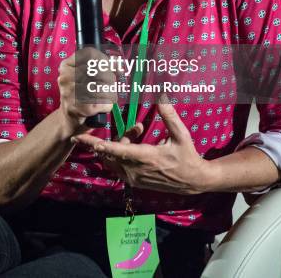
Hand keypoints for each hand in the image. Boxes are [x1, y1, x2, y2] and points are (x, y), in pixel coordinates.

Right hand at [58, 47, 115, 133]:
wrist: (68, 119)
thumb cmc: (79, 94)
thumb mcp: (83, 75)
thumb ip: (101, 65)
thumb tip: (119, 65)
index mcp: (66, 66)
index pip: (90, 54)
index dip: (104, 59)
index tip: (110, 66)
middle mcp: (67, 78)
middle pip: (101, 71)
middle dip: (109, 79)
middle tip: (107, 85)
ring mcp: (74, 93)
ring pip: (107, 87)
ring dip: (110, 93)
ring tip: (103, 97)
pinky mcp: (83, 108)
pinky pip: (107, 102)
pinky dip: (108, 105)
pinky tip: (100, 106)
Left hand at [72, 98, 212, 194]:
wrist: (192, 180)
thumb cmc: (187, 155)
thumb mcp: (181, 134)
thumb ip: (170, 116)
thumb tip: (161, 97)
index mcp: (146, 158)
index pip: (118, 151)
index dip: (101, 145)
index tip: (87, 140)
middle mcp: (136, 171)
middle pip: (112, 153)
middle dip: (117, 137)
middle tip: (139, 128)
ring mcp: (134, 179)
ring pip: (113, 160)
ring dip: (119, 146)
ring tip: (140, 134)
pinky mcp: (134, 182)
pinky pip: (118, 167)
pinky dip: (121, 155)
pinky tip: (137, 145)